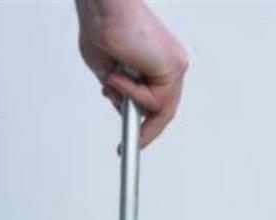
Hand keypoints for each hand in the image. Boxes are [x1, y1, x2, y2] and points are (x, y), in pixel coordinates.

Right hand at [75, 0, 189, 147]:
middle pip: (163, 110)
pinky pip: (155, 100)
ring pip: (158, 107)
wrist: (103, 8)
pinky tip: (119, 74)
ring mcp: (174, 65)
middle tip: (128, 149)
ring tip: (112, 79)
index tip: (133, 145)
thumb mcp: (108, 74)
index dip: (146, 126)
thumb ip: (119, 93)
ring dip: (130, 102)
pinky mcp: (174, 66)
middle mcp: (169, 64)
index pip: (156, 103)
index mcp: (155, 64)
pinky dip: (132, 93)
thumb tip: (123, 109)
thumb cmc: (101, 29)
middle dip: (145, 130)